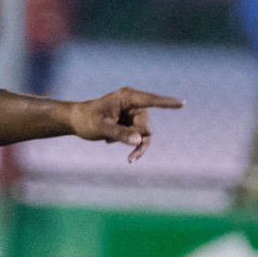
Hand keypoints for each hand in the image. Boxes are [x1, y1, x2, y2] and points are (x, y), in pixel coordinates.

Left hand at [68, 87, 182, 162]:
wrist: (76, 121)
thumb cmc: (87, 120)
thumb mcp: (101, 128)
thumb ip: (120, 134)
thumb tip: (139, 140)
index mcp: (128, 97)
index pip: (151, 100)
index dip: (166, 103)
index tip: (182, 103)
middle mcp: (134, 104)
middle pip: (147, 126)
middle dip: (141, 142)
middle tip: (131, 159)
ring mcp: (133, 113)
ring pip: (145, 134)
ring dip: (136, 146)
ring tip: (127, 159)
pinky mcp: (131, 122)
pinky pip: (138, 136)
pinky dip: (127, 142)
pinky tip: (108, 140)